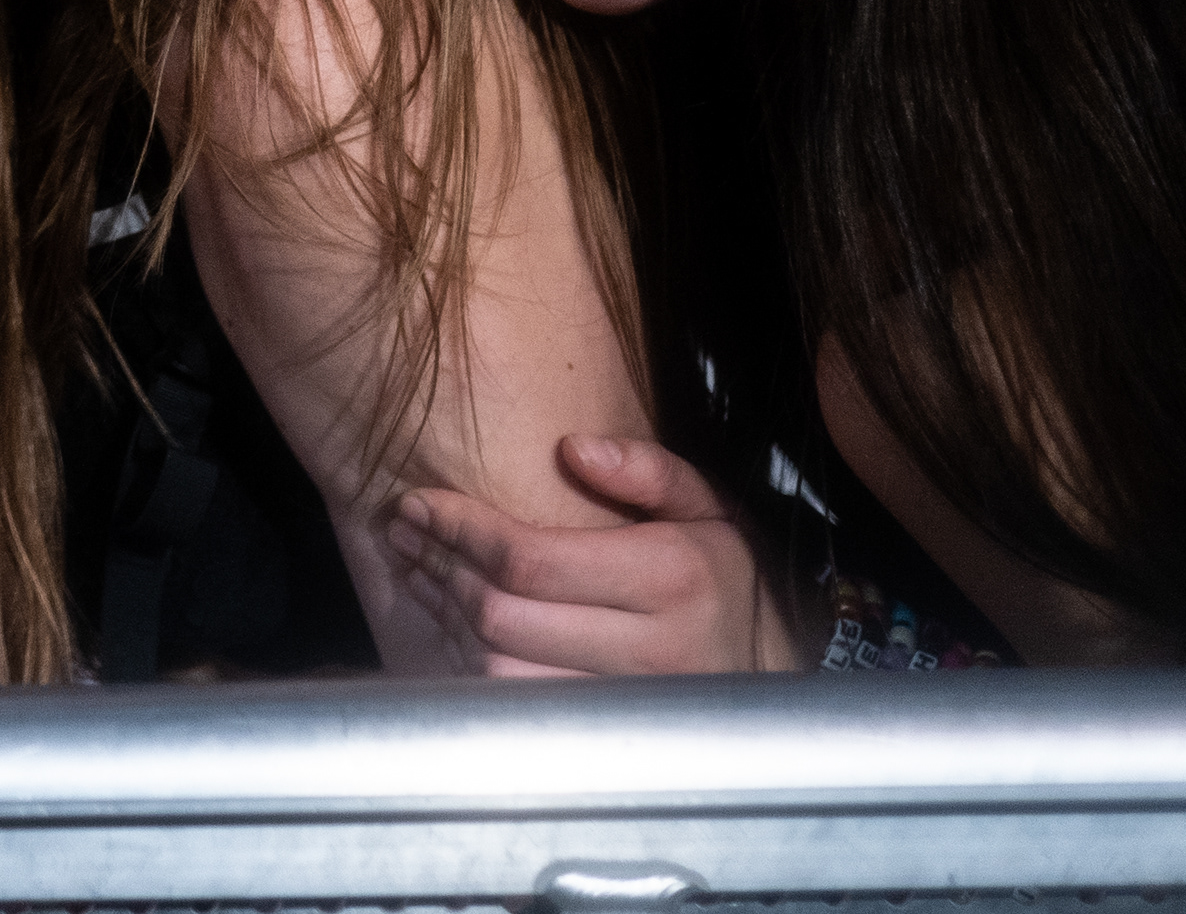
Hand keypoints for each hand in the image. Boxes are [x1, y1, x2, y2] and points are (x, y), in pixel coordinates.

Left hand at [385, 435, 795, 675]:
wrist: (778, 675)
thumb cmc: (728, 579)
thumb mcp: (712, 508)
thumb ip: (649, 470)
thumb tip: (574, 448)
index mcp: (672, 578)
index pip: (530, 559)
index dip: (460, 529)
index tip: (418, 504)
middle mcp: (651, 649)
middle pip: (502, 617)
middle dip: (441, 568)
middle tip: (406, 533)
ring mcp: (629, 704)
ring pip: (499, 671)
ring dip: (447, 621)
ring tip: (421, 573)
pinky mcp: (609, 738)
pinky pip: (517, 709)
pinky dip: (472, 669)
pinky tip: (455, 627)